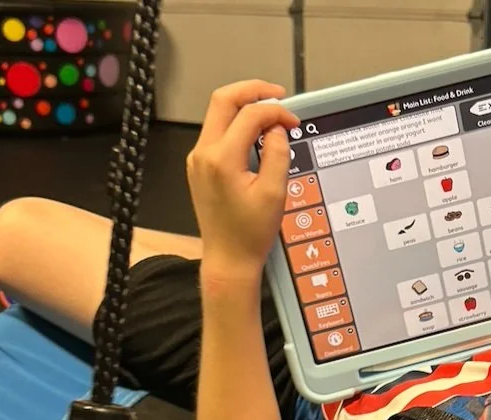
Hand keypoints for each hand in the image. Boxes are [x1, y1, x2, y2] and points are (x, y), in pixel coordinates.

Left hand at [186, 80, 299, 278]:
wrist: (228, 257)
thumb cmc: (249, 233)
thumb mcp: (274, 193)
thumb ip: (276, 153)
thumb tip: (277, 129)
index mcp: (221, 159)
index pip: (249, 115)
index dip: (276, 111)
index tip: (293, 121)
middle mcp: (203, 154)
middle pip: (223, 100)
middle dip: (253, 91)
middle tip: (277, 95)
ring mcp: (198, 159)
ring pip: (218, 114)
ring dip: (245, 108)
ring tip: (271, 116)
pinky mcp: (200, 166)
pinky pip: (218, 133)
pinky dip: (238, 126)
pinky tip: (257, 135)